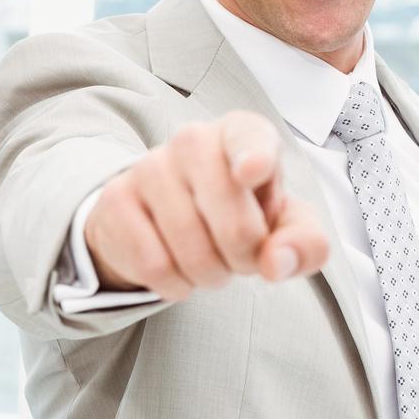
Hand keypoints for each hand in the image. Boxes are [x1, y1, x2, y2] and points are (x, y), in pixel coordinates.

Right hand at [84, 110, 329, 300]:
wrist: (159, 217)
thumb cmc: (236, 211)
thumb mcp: (282, 224)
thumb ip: (303, 241)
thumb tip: (277, 264)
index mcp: (240, 134)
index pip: (248, 139)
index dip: (254, 157)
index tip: (253, 173)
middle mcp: (192, 141)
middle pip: (235, 227)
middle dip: (246, 261)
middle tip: (241, 257)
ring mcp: (148, 168)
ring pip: (193, 253)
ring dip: (210, 276)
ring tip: (209, 262)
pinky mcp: (115, 201)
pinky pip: (155, 265)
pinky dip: (174, 284)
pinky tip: (176, 268)